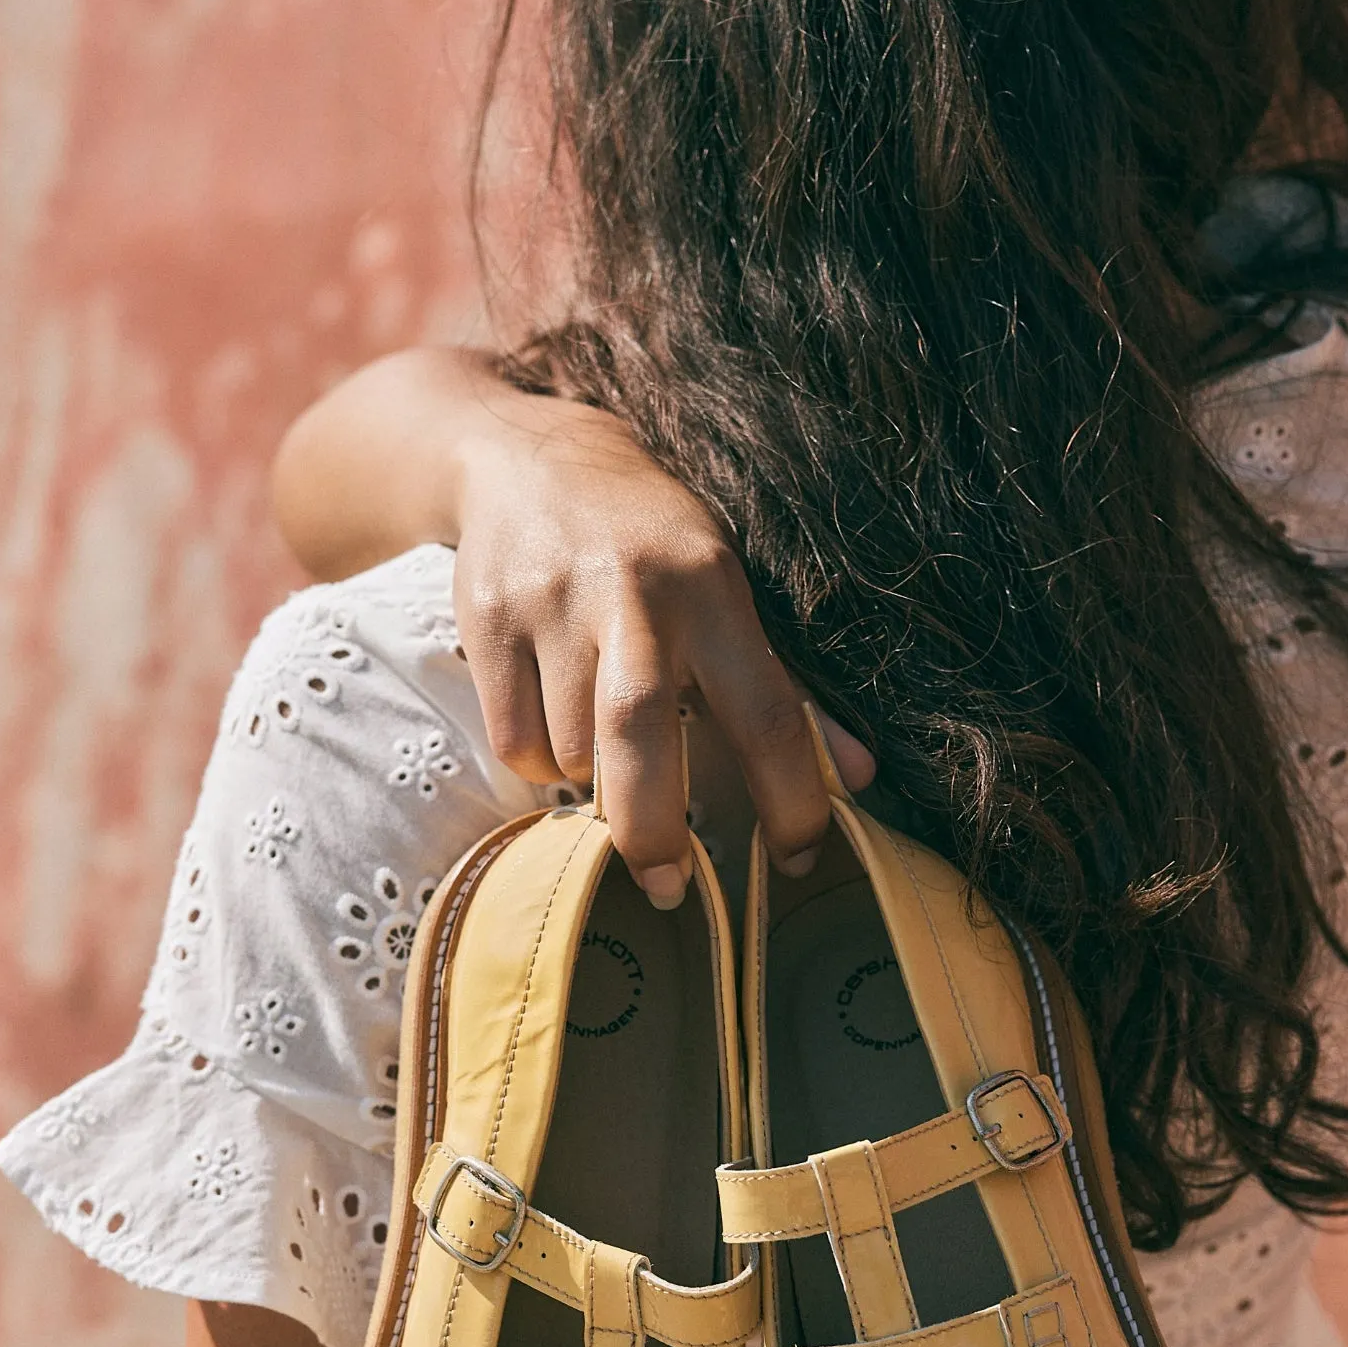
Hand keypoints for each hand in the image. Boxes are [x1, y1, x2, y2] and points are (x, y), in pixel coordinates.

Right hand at [272, 350, 873, 905]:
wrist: (528, 459)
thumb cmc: (654, 545)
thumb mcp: (730, 594)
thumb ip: (788, 692)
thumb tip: (858, 779)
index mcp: (713, 588)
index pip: (765, 711)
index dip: (790, 798)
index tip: (797, 857)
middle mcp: (633, 593)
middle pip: (640, 734)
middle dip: (654, 829)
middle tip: (670, 886)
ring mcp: (552, 604)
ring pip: (572, 751)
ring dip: (592, 785)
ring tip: (605, 762)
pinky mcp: (489, 619)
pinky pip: (514, 739)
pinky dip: (539, 760)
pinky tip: (554, 726)